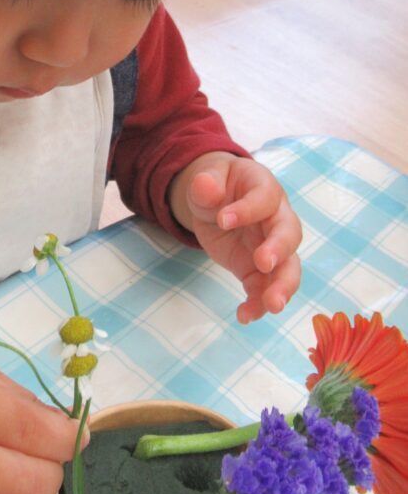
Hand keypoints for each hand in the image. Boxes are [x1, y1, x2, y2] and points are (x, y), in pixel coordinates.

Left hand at [169, 151, 301, 323]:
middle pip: (289, 234)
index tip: (222, 220)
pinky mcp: (259, 271)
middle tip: (263, 263)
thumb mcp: (207, 177)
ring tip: (272, 306)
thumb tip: (204, 185)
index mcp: (265, 188)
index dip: (247, 210)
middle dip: (279, 249)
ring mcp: (272, 247)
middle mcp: (277, 218)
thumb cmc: (218, 184)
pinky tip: (245, 316)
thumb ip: (206, 183)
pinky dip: (258, 304)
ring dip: (282, 287)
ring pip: (288, 267)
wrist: (217, 202)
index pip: (264, 198)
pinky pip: (265, 288)